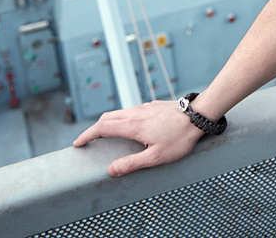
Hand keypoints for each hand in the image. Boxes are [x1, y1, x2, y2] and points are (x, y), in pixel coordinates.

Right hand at [72, 100, 204, 176]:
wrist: (198, 115)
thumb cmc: (179, 138)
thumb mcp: (156, 157)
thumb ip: (132, 163)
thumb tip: (111, 170)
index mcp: (132, 125)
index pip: (101, 128)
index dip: (87, 135)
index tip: (77, 143)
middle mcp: (134, 113)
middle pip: (106, 118)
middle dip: (94, 129)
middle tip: (87, 140)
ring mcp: (144, 107)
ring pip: (119, 113)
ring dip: (107, 122)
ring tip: (105, 134)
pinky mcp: (152, 105)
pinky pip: (131, 111)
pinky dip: (121, 118)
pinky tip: (129, 126)